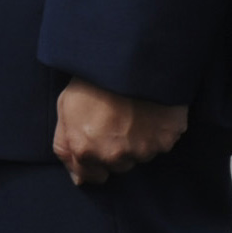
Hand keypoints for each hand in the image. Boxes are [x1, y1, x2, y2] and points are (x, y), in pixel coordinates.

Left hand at [53, 80, 187, 186]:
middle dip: (118, 149)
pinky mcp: (166, 138)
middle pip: (119, 166)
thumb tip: (78, 178)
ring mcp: (142, 149)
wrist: (129, 54)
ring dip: (140, 140)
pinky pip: (163, 142)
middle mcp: (114, 156)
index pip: (93, 176)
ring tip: (137, 111)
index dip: (96, 160)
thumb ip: (65, 145)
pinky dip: (160, 130)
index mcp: (86, 150)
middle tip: (120, 119)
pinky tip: (154, 109)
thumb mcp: (66, 105)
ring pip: (141, 155)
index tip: (102, 142)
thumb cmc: (95, 76)